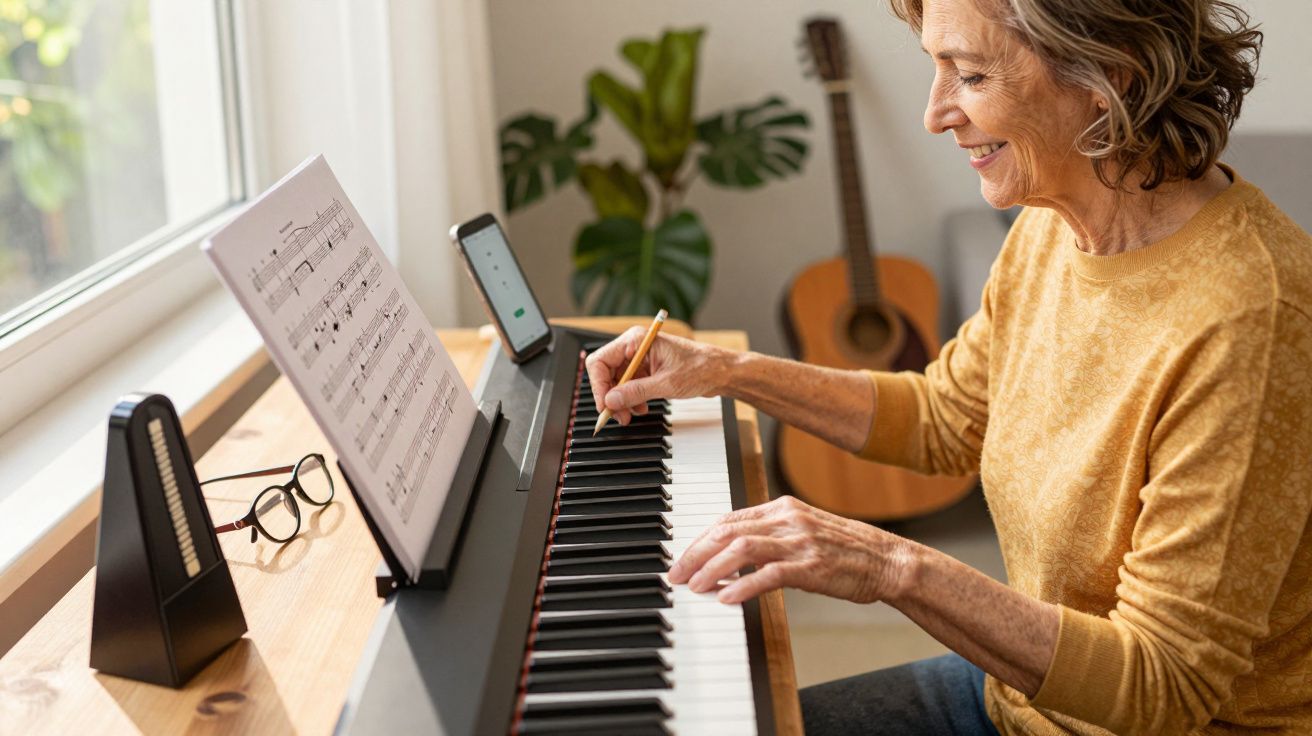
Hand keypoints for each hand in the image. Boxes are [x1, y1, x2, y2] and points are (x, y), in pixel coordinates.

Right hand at [584, 327, 732, 424]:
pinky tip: (642, 407)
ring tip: (632, 414)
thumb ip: (636, 392)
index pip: (600, 361)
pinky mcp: (645, 370)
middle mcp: (634, 347)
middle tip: (617, 416)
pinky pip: (628, 386)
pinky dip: (631, 399)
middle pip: (605, 373)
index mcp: (636, 340)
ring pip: (616, 382)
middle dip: (610, 396)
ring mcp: (639, 359)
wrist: (720, 372)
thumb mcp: (666, 383)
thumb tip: (611, 400)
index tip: (605, 405)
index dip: (598, 385)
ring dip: (621, 401)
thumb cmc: (700, 368)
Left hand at [668, 496, 913, 604]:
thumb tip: (730, 554)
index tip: (682, 559)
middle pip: (726, 531)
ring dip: (711, 569)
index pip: (727, 519)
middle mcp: (788, 519)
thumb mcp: (804, 532)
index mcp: (783, 507)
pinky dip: (742, 586)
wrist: (889, 561)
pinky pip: (768, 574)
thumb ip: (770, 536)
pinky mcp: (812, 567)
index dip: (699, 540)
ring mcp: (800, 542)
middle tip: (675, 576)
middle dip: (694, 554)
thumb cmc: (846, 551)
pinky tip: (726, 598)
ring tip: (694, 588)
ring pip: (741, 549)